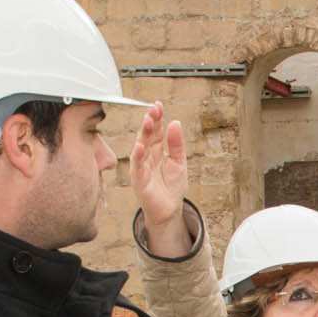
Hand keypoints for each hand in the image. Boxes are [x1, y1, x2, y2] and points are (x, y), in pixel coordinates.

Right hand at [130, 103, 191, 252]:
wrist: (169, 211)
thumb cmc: (172, 188)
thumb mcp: (179, 162)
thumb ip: (176, 144)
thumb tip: (175, 122)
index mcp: (156, 151)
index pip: (155, 131)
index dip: (156, 118)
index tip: (158, 105)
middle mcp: (146, 157)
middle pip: (146, 135)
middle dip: (149, 122)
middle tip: (153, 110)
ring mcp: (141, 168)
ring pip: (140, 147)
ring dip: (143, 134)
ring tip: (147, 121)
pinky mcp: (139, 180)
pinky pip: (137, 166)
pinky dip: (138, 156)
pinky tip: (140, 146)